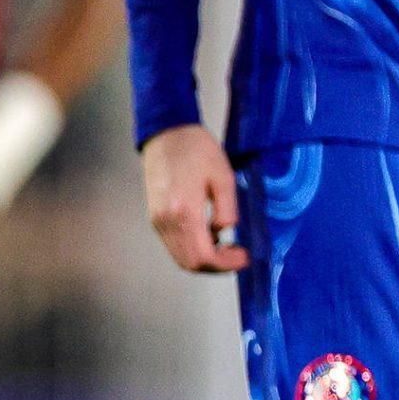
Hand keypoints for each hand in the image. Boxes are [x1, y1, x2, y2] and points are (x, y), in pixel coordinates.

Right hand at [141, 123, 247, 273]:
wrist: (166, 133)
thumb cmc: (196, 149)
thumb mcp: (223, 176)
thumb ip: (227, 209)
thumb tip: (225, 232)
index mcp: (184, 212)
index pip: (203, 256)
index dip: (225, 264)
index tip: (243, 257)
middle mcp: (166, 222)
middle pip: (189, 263)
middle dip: (215, 266)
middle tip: (235, 256)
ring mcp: (158, 222)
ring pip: (180, 258)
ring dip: (203, 259)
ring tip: (224, 246)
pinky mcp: (155, 218)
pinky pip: (173, 245)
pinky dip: (192, 249)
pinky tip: (208, 235)